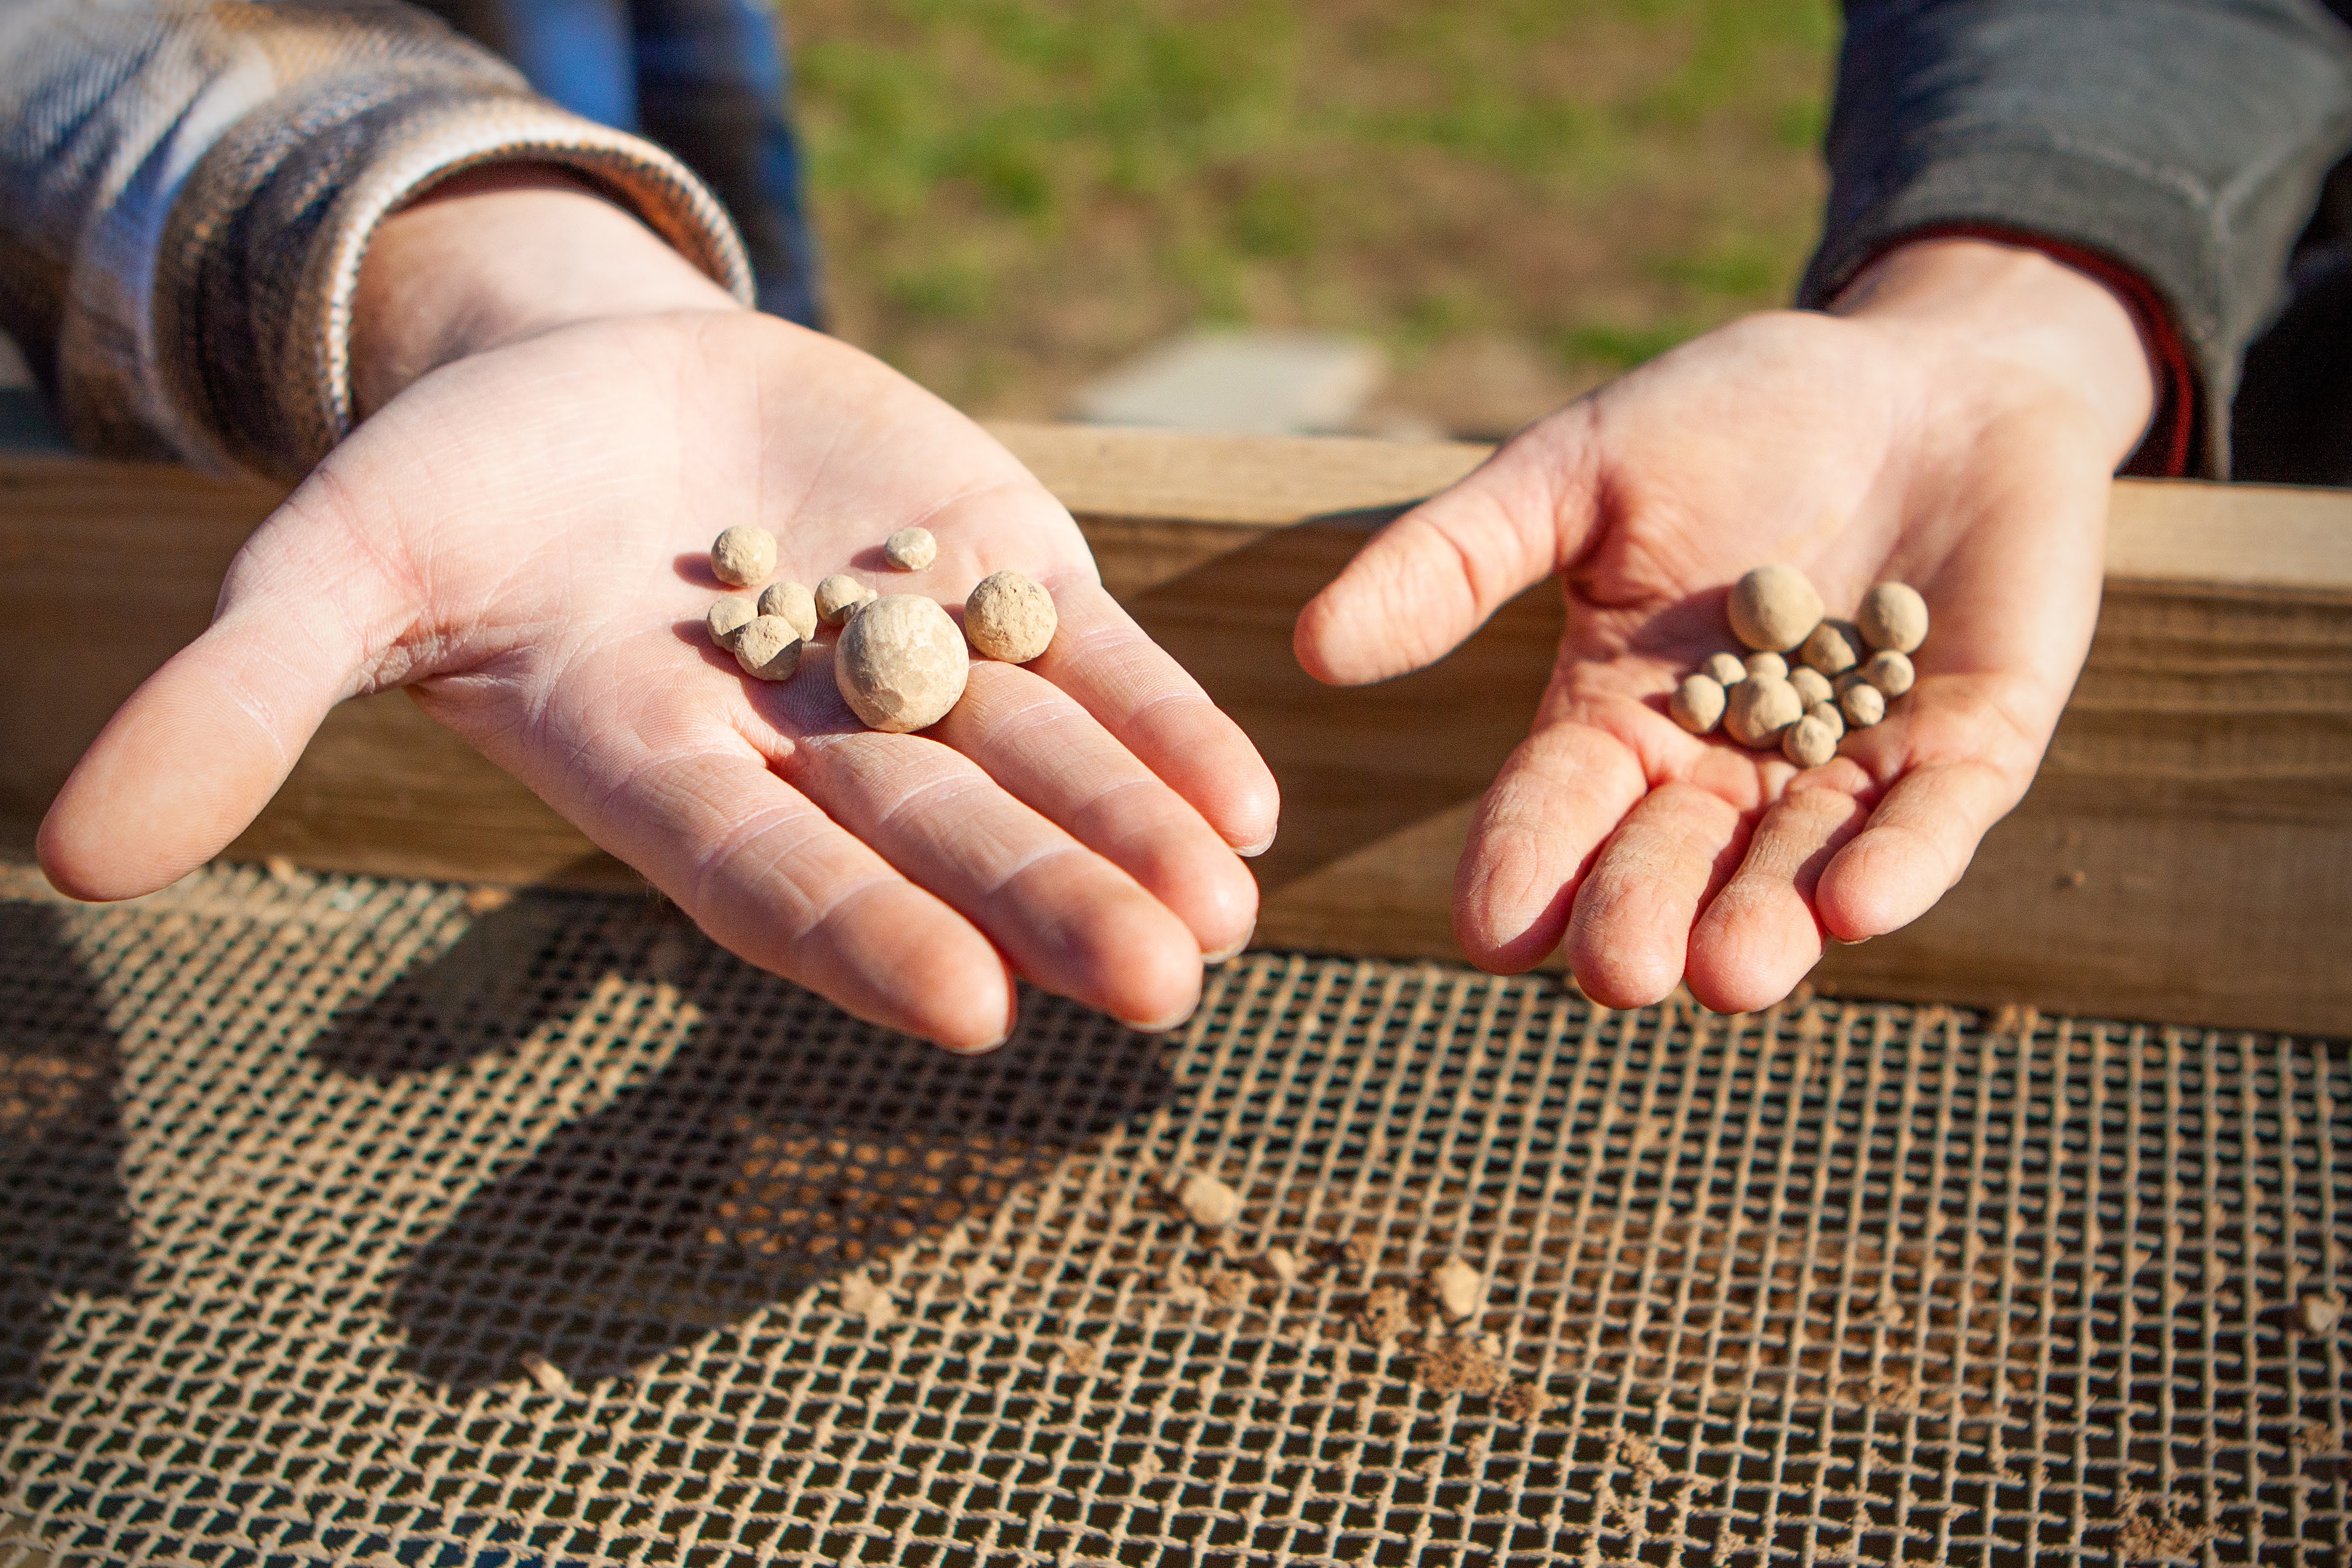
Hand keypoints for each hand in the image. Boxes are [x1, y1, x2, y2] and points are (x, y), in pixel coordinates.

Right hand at [39, 173, 1276, 1050]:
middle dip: (1043, 906)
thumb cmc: (453, 494)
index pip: (763, 873)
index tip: (964, 1012)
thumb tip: (73, 863)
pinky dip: (1165, 721)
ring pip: (1038, 764)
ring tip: (1229, 914)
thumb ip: (244, 704)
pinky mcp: (989, 568)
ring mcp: (909, 660)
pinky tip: (1249, 802)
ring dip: (1135, 838)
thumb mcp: (333, 570)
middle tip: (1158, 986)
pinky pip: (1091, 659)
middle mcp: (802, 744)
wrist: (590, 387)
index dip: (856, 935)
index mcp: (658, 766)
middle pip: (935, 837)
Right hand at [1295, 238, 2155, 1011]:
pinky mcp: (1971, 745)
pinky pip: (1934, 819)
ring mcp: (1851, 764)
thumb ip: (1456, 559)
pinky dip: (1901, 862)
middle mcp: (1726, 769)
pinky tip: (1859, 903)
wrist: (1927, 371)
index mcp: (1618, 719)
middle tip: (1617, 972)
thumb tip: (1314, 647)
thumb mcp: (1576, 469)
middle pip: (1671, 861)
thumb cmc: (1737, 418)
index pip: (1556, 808)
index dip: (1523, 865)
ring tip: (1728, 974)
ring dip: (1765, 922)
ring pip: (1797, 868)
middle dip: (1644, 916)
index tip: (1490, 929)